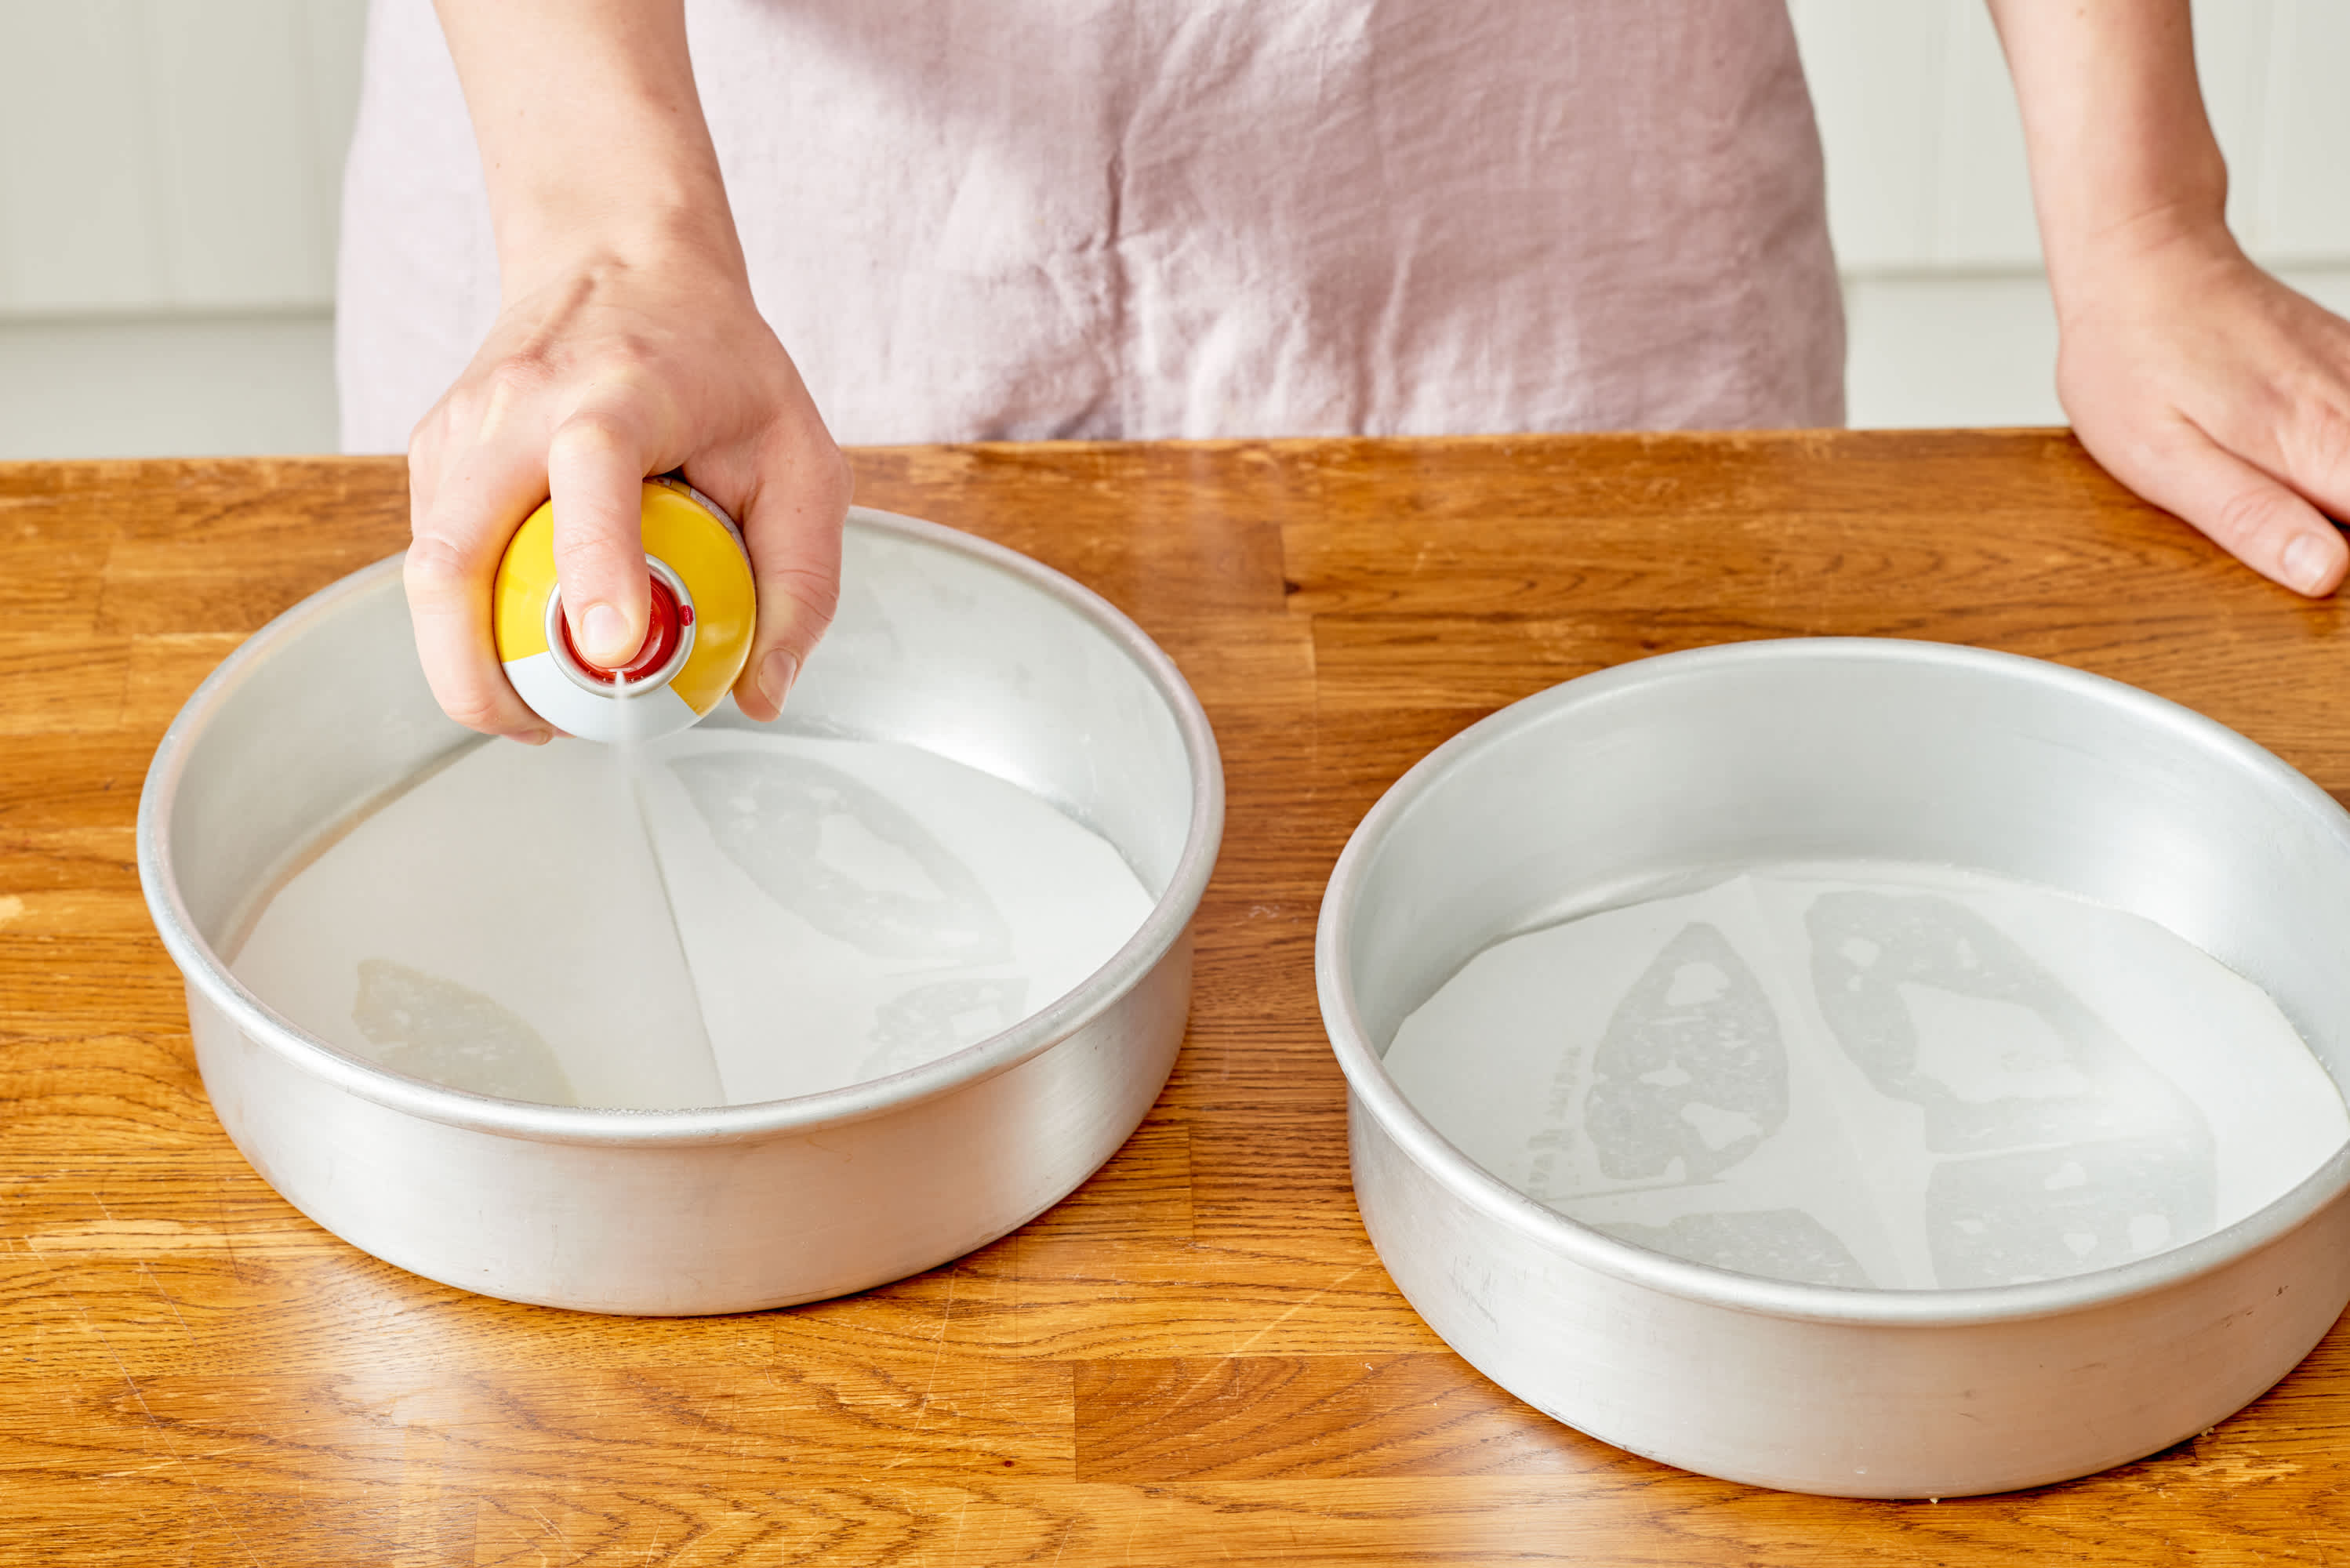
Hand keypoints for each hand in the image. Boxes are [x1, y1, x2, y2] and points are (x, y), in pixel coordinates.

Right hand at [404, 225, 851, 739]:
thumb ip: (801, 577)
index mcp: (617, 392)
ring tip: (536, 709)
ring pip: (426, 572)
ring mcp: (459, 428)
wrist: (619, 260)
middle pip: (455, 555)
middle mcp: (517, 405)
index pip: (589, 474)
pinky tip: (522, 645)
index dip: (594, 561)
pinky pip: (434, 560)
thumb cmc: (719, 365)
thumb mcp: (801, 456)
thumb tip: (761, 692)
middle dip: (479, 670)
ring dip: (465, 661)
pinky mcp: (433, 452)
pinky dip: (465, 620)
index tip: (610, 642)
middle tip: (545, 730)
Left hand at [2054, 222, 2349, 595]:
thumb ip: (2249, 517)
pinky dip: (2339, 450)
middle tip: (2288, 518)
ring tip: (2269, 475)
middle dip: (2341, 517)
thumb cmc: (2134, 358)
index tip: (2327, 563)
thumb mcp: (2162, 460)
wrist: (2144, 262)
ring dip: (2339, 484)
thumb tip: (2323, 573)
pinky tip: (2297, 452)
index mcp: (2317, 444)